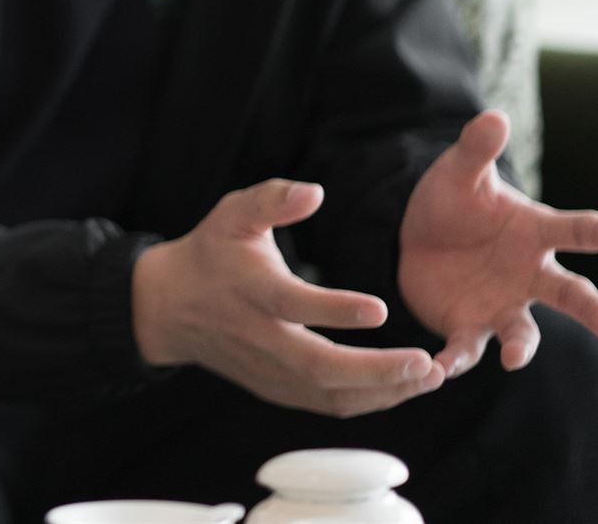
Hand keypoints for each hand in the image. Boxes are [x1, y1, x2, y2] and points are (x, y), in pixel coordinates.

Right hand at [133, 178, 444, 417]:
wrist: (168, 308)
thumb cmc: (211, 253)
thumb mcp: (232, 214)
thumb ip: (273, 199)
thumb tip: (315, 192)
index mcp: (250, 289)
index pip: (292, 304)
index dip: (334, 309)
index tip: (380, 308)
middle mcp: (260, 336)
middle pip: (318, 366)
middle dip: (375, 370)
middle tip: (424, 364)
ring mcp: (268, 369)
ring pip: (328, 395)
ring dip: (382, 392)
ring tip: (429, 377)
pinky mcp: (275, 389)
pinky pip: (326, 405)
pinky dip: (368, 402)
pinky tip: (403, 387)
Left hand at [399, 109, 597, 375]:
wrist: (415, 239)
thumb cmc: (453, 203)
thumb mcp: (459, 173)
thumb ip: (477, 149)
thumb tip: (495, 116)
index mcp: (535, 232)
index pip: (575, 230)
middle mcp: (529, 274)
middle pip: (569, 294)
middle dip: (591, 309)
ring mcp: (503, 304)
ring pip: (523, 332)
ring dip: (522, 346)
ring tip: (515, 358)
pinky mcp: (468, 326)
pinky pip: (467, 348)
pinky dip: (457, 360)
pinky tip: (441, 369)